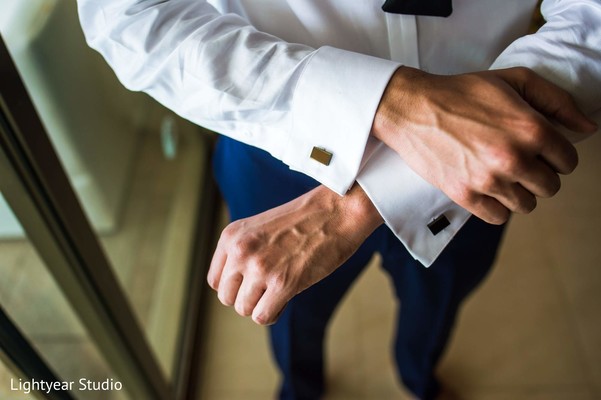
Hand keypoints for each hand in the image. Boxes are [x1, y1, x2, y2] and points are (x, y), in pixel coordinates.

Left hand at [207, 184, 382, 324]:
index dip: (236, 286)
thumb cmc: (305, 220)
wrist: (337, 211)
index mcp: (231, 236)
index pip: (216, 280)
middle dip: (247, 297)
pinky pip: (263, 317)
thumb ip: (244, 251)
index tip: (254, 281)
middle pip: (227, 297)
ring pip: (244, 309)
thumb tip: (237, 286)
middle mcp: (240, 251)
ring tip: (280, 290)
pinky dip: (274, 314)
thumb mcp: (260, 227)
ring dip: (262, 306)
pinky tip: (286, 298)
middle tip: (269, 287)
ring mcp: (260, 268)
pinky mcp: (282, 283)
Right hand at [372, 66, 597, 223]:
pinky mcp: (465, 195)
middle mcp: (513, 158)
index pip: (567, 161)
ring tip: (501, 174)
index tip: (538, 149)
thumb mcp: (514, 80)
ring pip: (527, 205)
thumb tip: (588, 128)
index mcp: (531, 129)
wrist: (413, 109)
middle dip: (539, 174)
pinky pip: (499, 217)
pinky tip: (487, 187)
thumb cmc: (462, 92)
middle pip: (550, 186)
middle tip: (518, 160)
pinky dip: (497, 206)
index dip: (555, 154)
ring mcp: (488, 180)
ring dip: (519, 191)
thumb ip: (557, 101)